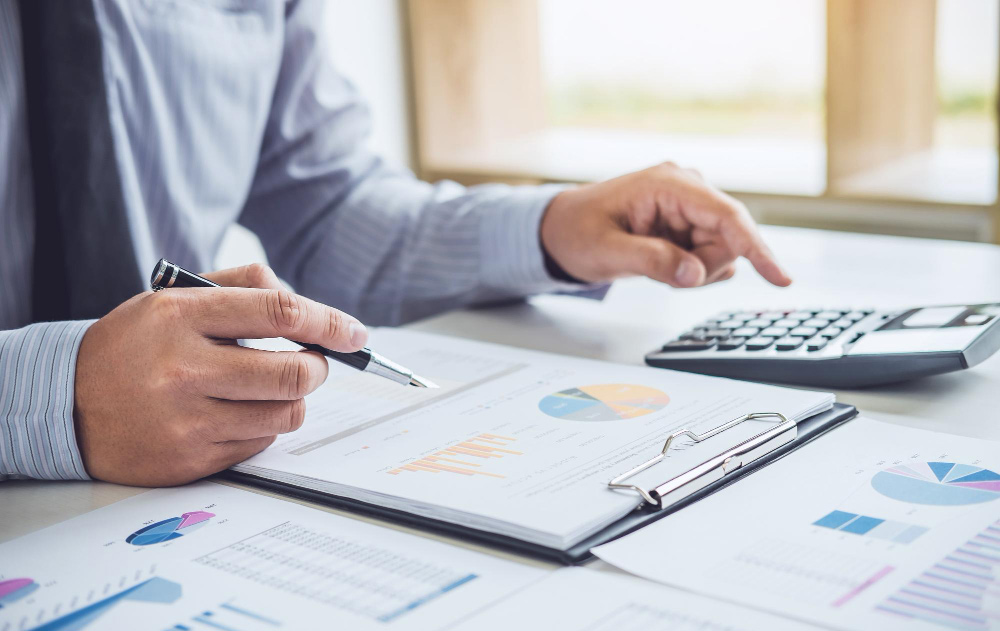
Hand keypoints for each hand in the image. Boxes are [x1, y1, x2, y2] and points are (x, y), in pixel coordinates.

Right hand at [73, 264, 367, 485]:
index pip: (280, 312)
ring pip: (286, 413)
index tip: (354, 332)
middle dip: (319, 367)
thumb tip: (305, 301)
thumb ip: (241, 285)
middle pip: (294, 372)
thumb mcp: (173, 297)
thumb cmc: (135, 345)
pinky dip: (264, 425)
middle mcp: (184, 369)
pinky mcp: (190, 460)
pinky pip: (260, 443)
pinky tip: (237, 412)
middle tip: (313, 363)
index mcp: (182, 316)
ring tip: (271, 387)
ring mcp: (187, 420)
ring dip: (294, 399)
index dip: (329, 322)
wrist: (66, 403)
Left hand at [540, 162, 791, 287]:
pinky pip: (710, 257)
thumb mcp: (607, 251)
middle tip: (662, 273)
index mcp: (670, 184)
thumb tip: (694, 274)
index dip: (757, 248)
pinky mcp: (689, 224)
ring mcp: (691, 207)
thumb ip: (651, 261)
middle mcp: (688, 189)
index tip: (780, 279)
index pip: (728, 216)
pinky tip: (662, 262)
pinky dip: (691, 270)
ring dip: (695, 270)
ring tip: (653, 263)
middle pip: (729, 240)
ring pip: (722, 252)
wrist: (561, 229)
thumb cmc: (578, 232)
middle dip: (703, 267)